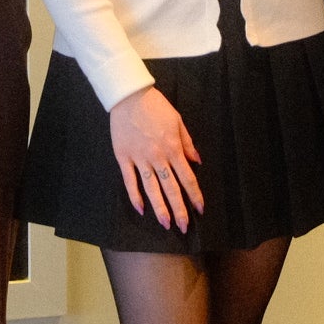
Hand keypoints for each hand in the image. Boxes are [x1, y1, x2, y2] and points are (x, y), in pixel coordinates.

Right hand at [109, 86, 203, 231]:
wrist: (129, 96)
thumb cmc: (156, 106)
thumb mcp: (177, 121)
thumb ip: (187, 143)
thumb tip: (197, 161)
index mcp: (173, 148)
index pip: (187, 177)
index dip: (194, 195)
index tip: (200, 209)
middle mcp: (158, 157)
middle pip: (170, 188)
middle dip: (179, 209)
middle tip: (183, 227)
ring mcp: (139, 158)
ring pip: (151, 188)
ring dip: (159, 207)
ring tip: (166, 223)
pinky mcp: (124, 157)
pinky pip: (130, 181)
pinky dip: (135, 196)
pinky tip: (141, 209)